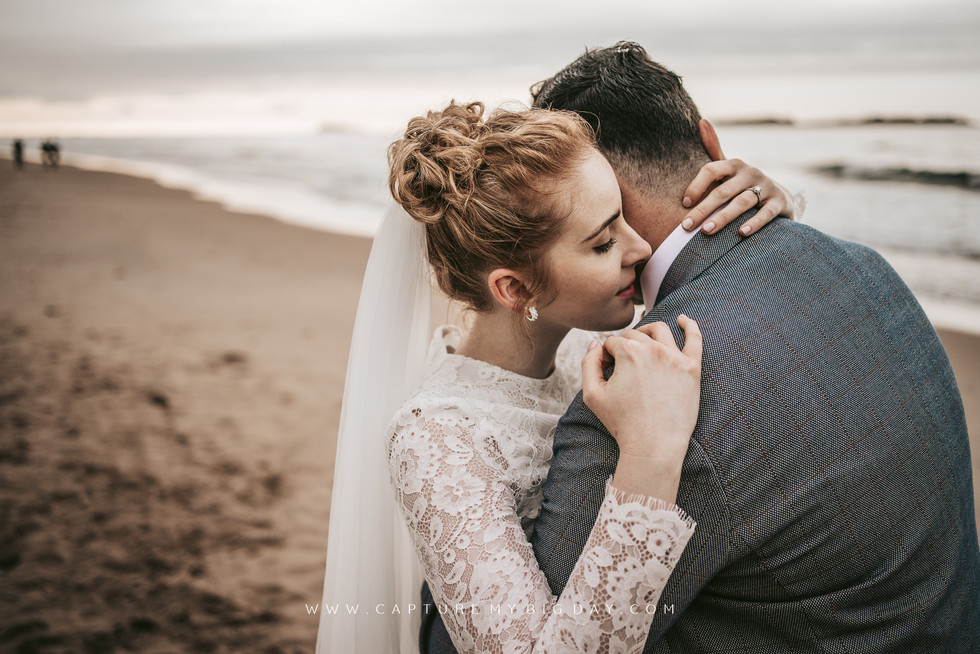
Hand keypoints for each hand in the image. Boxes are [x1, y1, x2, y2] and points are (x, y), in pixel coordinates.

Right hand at [581, 316, 702, 499]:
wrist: (654, 446)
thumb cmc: (622, 423)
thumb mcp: (592, 394)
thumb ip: (588, 363)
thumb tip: (596, 344)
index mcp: (629, 352)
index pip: (612, 342)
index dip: (606, 357)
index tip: (607, 374)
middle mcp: (654, 349)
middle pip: (634, 336)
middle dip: (624, 347)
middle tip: (622, 371)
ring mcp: (676, 357)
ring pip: (660, 330)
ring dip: (647, 332)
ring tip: (642, 343)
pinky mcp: (692, 368)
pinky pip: (695, 339)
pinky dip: (690, 325)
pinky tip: (684, 320)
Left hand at [680, 159, 799, 236]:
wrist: (778, 199)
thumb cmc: (743, 186)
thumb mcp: (729, 169)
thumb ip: (714, 149)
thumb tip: (701, 120)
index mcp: (734, 165)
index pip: (712, 169)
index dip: (696, 185)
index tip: (684, 203)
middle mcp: (750, 173)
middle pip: (723, 191)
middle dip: (703, 209)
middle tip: (686, 226)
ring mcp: (766, 187)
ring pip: (742, 202)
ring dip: (723, 217)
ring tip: (707, 231)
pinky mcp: (779, 203)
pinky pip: (766, 213)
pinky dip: (754, 223)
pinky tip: (741, 233)